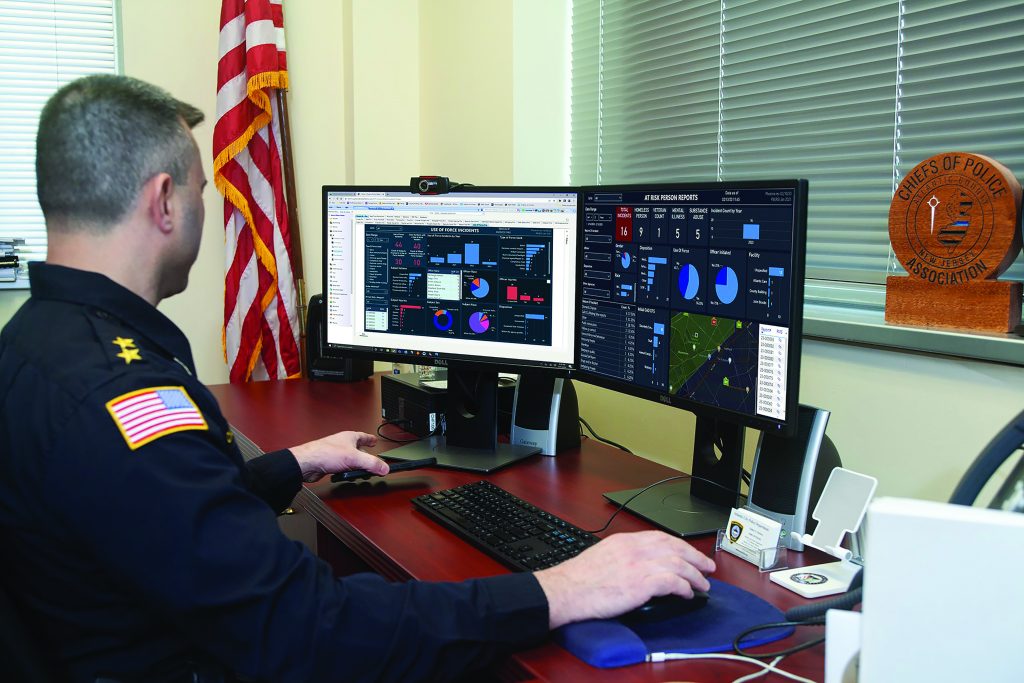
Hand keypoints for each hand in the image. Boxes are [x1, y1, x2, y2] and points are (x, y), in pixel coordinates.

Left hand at [289, 431, 386, 482]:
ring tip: (360, 473)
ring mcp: (336, 454)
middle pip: (358, 450)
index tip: (375, 441)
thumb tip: (384, 468)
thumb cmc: (325, 453)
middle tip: (372, 464)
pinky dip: (347, 472)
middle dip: (365, 457)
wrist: (307, 463)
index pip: (364, 436)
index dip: (370, 439)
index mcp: (350, 437)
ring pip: (351, 460)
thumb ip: (371, 463)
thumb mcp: (354, 458)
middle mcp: (343, 444)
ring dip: (356, 467)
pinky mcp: (330, 464)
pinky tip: (346, 476)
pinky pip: (343, 467)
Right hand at [533, 530, 714, 628]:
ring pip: (678, 563)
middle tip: (708, 567)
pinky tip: (687, 593)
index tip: (690, 553)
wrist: (566, 590)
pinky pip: (672, 582)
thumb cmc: (579, 580)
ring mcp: (638, 565)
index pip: (660, 537)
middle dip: (695, 556)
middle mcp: (634, 549)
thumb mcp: (602, 556)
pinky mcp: (641, 584)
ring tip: (703, 584)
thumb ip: (623, 555)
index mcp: (624, 541)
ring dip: (694, 575)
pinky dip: (684, 587)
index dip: (680, 545)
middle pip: (674, 547)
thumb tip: (639, 565)